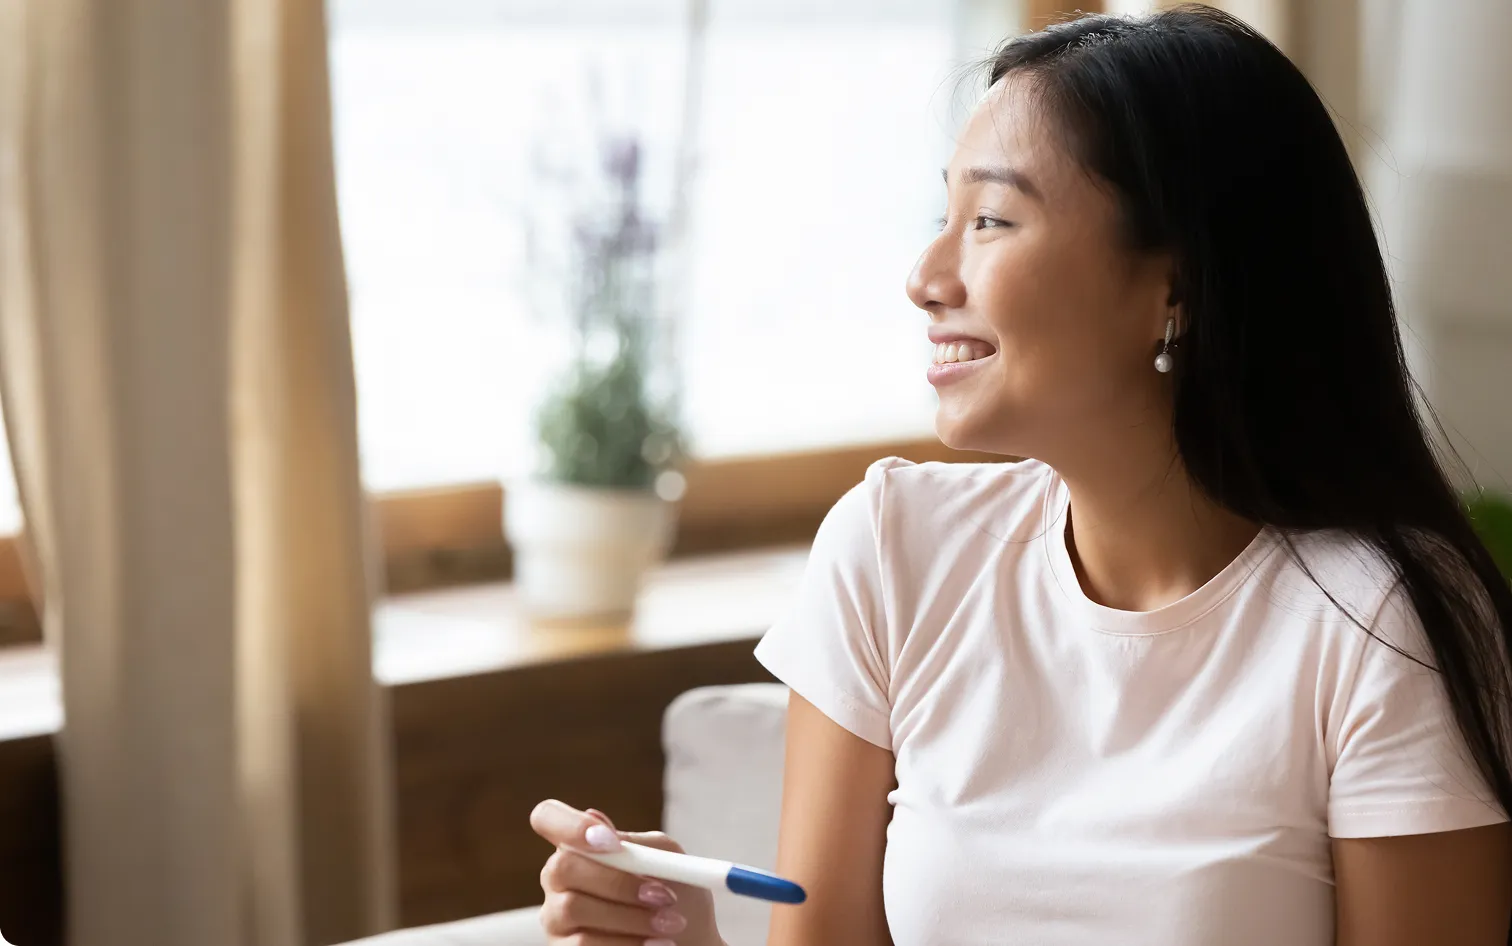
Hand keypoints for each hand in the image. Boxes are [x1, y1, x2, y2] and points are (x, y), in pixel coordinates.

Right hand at [531, 799, 723, 945]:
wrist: (691, 942)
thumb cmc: (678, 898)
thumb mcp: (667, 861)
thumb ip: (634, 843)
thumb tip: (594, 817)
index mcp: (581, 847)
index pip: (548, 817)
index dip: (569, 824)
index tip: (609, 841)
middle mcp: (559, 881)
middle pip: (562, 867)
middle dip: (617, 882)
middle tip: (663, 897)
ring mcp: (556, 919)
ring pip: (573, 908)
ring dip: (630, 918)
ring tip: (670, 926)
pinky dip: (626, 944)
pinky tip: (655, 945)